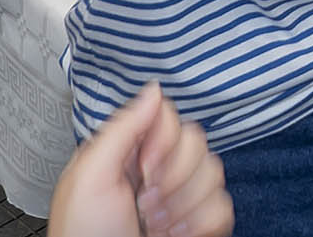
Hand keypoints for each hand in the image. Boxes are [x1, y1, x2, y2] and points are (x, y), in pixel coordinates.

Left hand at [47, 83, 232, 236]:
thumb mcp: (88, 178)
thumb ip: (122, 128)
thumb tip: (154, 89)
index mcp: (127, 154)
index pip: (169, 117)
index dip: (162, 141)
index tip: (143, 168)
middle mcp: (157, 172)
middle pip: (198, 143)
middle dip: (174, 178)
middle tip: (144, 205)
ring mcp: (181, 200)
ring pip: (215, 174)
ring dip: (184, 207)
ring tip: (154, 227)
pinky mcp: (200, 224)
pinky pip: (224, 206)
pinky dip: (201, 224)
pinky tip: (175, 236)